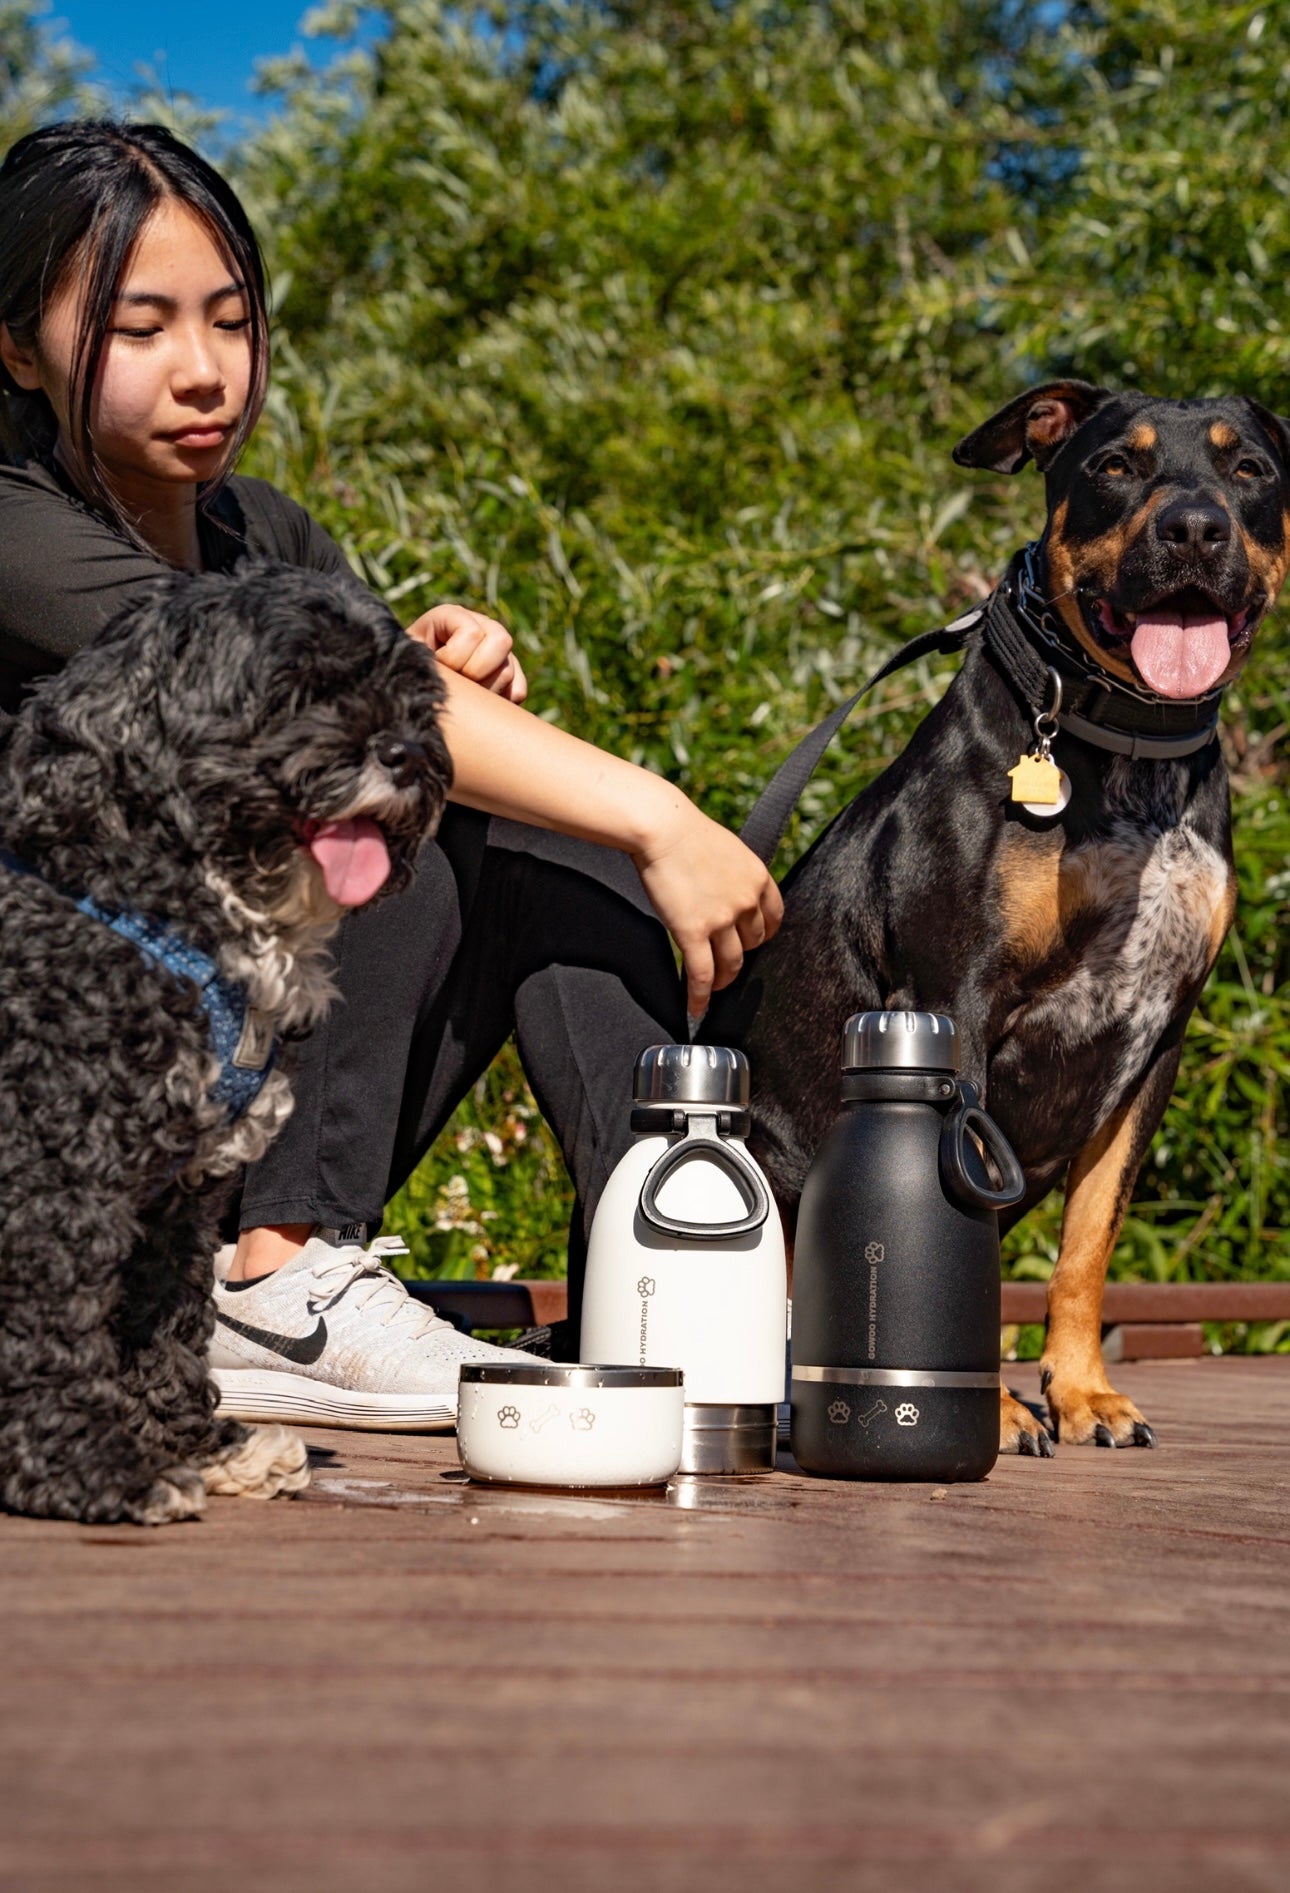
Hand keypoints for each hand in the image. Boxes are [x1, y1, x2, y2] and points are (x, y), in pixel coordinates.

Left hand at [406, 602, 527, 702]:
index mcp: (452, 615)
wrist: (409, 687)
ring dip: (485, 690)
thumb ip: (421, 653)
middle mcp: (481, 626)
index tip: (437, 667)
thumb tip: (441, 670)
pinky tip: (482, 703)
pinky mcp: (508, 674)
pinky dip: (502, 701)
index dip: (453, 658)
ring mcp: (497, 651)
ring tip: (463, 695)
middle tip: (456, 683)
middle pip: (501, 642)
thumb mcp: (408, 657)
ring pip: (508, 670)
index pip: (471, 634)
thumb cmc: (404, 669)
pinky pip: (517, 689)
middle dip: (476, 672)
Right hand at [630, 792, 782, 1018]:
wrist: (663, 828)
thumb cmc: (688, 834)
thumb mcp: (730, 851)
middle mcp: (746, 902)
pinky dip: (700, 996)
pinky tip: (696, 1008)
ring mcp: (721, 919)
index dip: (764, 936)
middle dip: (742, 957)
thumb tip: (734, 896)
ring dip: (724, 981)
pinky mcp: (693, 932)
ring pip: (731, 965)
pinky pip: (701, 974)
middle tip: (729, 965)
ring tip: (715, 989)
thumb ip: (739, 878)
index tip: (753, 944)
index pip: (774, 919)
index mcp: (759, 879)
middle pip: (752, 944)